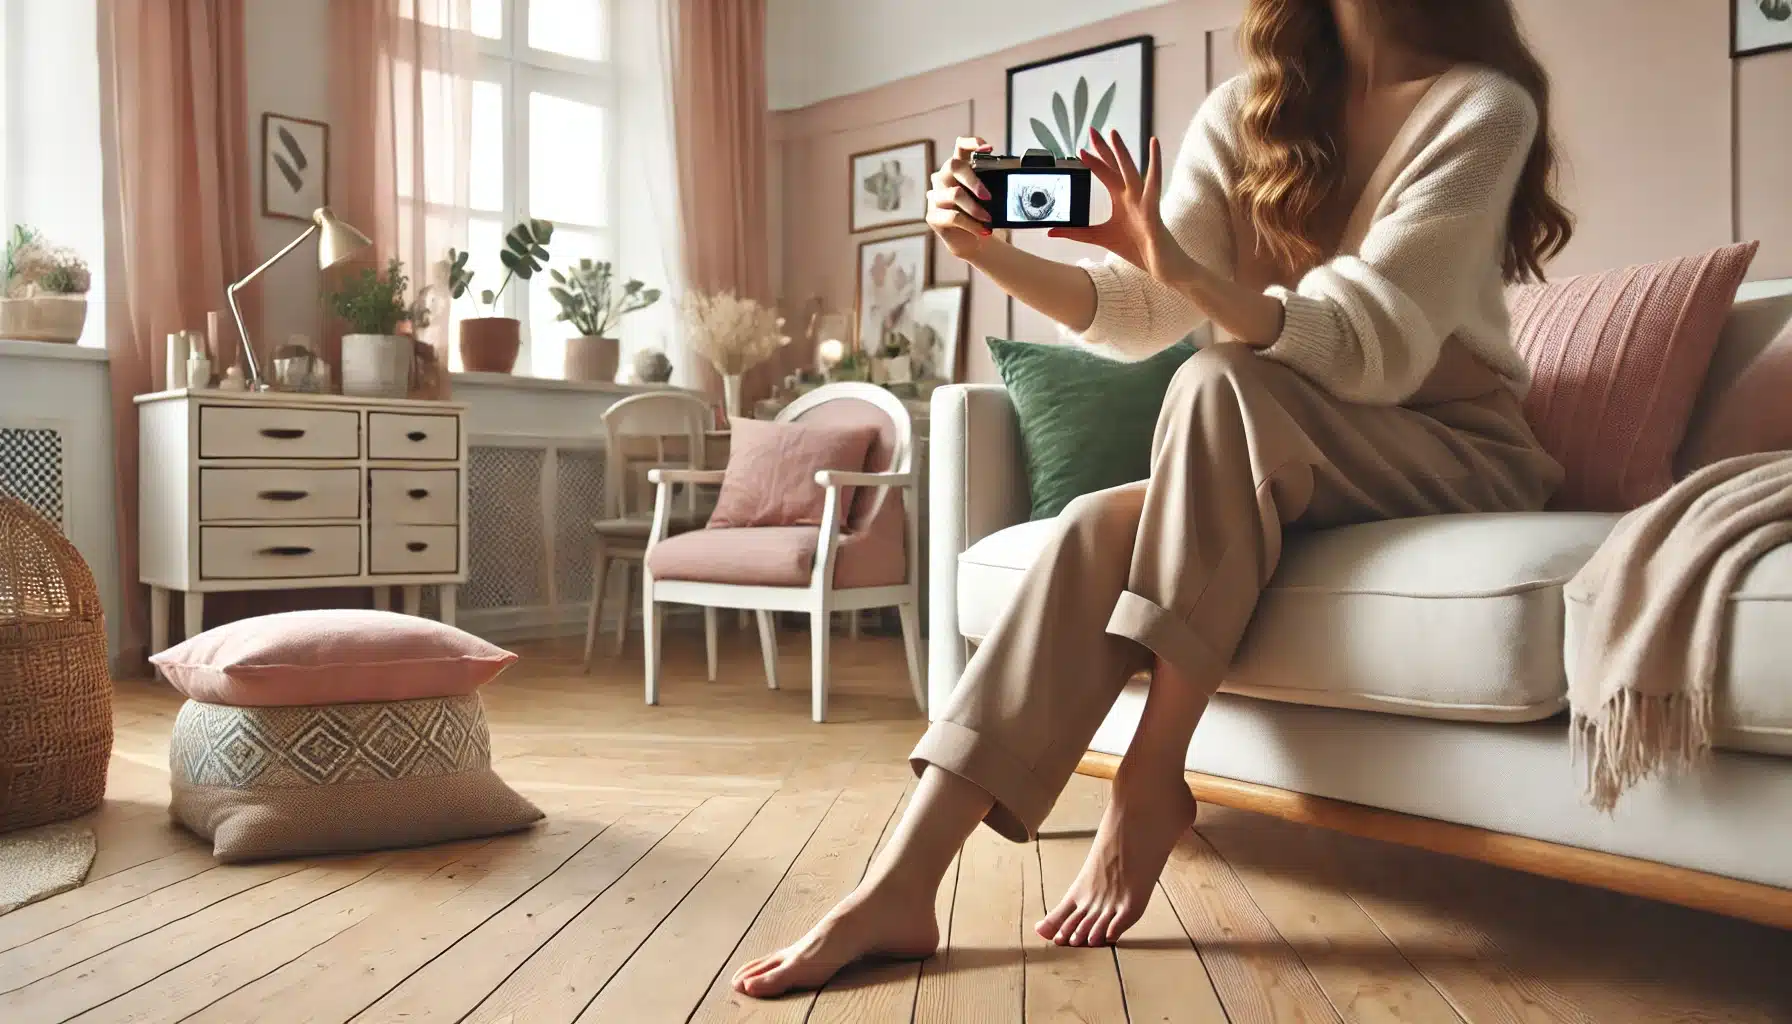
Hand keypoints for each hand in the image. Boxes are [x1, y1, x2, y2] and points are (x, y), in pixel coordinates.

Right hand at [927, 137, 999, 260]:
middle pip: (953, 166)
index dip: (971, 143)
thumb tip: (1010, 180)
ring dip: (975, 208)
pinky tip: (983, 231)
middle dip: (973, 180)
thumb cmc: (981, 215)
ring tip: (988, 219)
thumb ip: (992, 185)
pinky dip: (972, 224)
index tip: (988, 148)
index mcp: (958, 169)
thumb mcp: (989, 198)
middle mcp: (943, 178)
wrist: (973, 241)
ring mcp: (935, 196)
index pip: (960, 147)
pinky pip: (953, 217)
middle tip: (988, 196)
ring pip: (954, 194)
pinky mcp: (932, 216)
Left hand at [1051, 130, 1194, 285]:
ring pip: (1130, 170)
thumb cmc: (1136, 249)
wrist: (1160, 265)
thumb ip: (1075, 233)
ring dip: (1121, 152)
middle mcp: (1132, 194)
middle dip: (1104, 149)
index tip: (1079, 149)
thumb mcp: (1098, 238)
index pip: (1106, 174)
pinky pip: (1153, 182)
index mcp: (1122, 199)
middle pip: (1116, 166)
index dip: (1094, 161)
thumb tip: (1050, 231)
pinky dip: (1154, 162)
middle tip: (1092, 130)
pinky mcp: (1152, 207)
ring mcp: (1143, 199)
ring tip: (1113, 133)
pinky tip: (1154, 143)